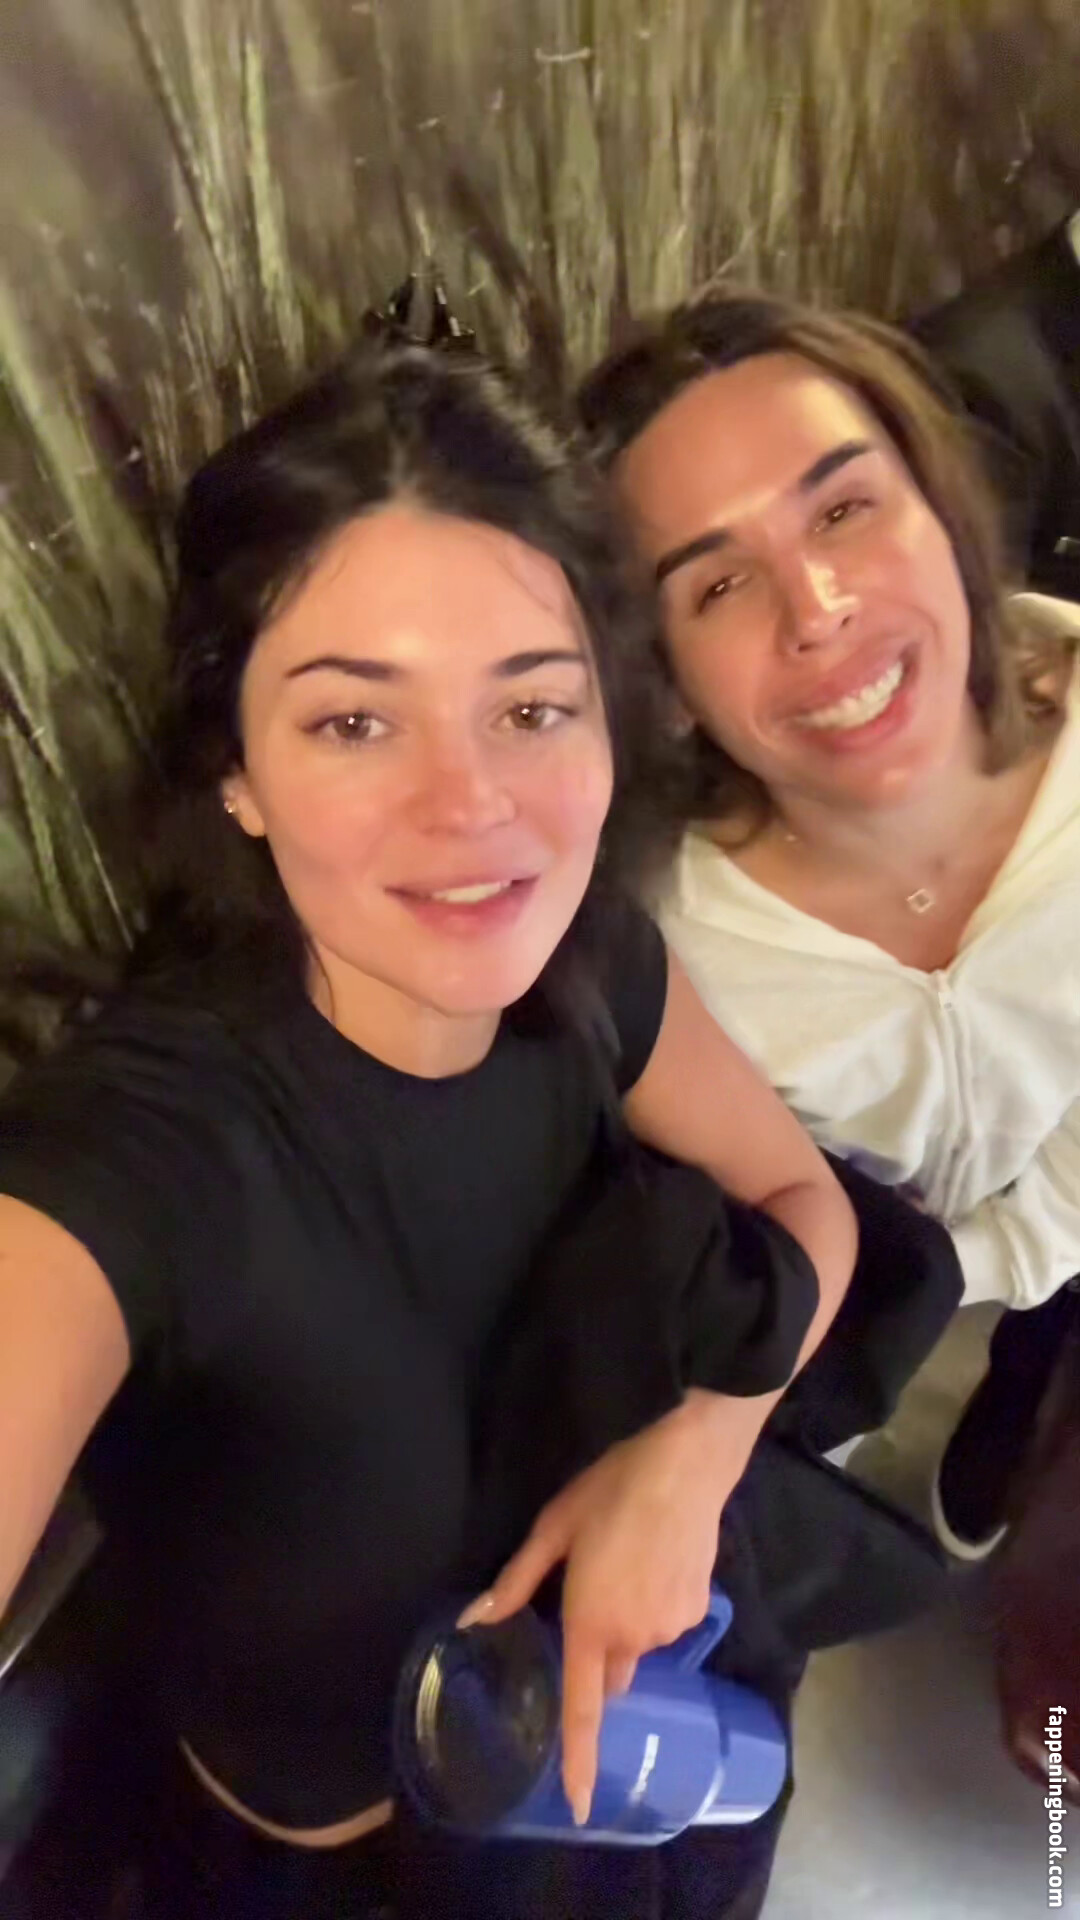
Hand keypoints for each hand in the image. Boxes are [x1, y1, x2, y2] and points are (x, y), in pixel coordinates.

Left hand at [458, 1392, 751, 1825]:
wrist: (685, 1465)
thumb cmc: (609, 1492)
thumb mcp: (553, 1528)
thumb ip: (515, 1582)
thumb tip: (473, 1619)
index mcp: (591, 1625)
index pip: (583, 1709)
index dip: (578, 1760)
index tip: (580, 1807)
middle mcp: (634, 1640)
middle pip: (609, 1673)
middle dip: (596, 1653)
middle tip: (589, 1593)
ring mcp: (671, 1629)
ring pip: (639, 1645)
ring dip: (627, 1623)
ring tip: (628, 1561)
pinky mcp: (699, 1612)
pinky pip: (666, 1624)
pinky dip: (656, 1605)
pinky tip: (658, 1559)